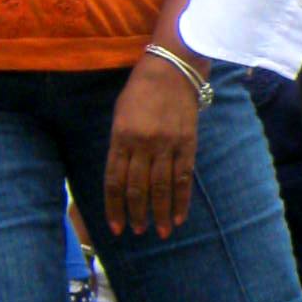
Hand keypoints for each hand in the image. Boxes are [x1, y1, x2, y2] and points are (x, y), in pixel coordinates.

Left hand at [104, 53, 202, 239]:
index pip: (114, 180)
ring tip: (160, 232)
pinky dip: (181, 199)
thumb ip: (120, 146)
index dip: (114, 207)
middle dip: (136, 214)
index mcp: (121, 137)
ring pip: (161, 187)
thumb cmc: (140, 91)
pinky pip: (183, 177)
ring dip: (159, 213)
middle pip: (137, 188)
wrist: (171, 69)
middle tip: (137, 231)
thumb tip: (121, 178)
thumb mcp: (120, 115)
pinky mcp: (187, 143)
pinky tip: (178, 216)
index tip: (115, 227)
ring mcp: (166, 144)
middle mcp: (142, 144)